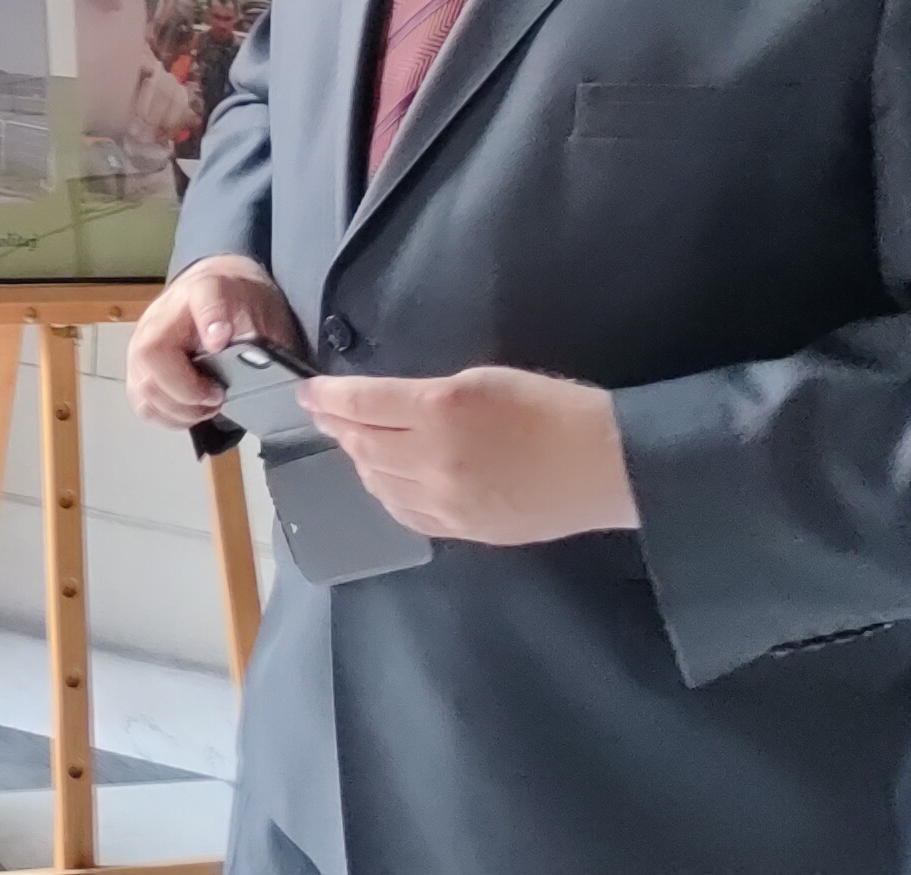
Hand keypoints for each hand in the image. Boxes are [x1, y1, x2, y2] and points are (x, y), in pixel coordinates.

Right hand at [124, 255, 298, 427]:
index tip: (220, 341)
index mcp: (203, 289)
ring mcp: (143, 341)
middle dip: (185, 390)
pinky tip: (192, 410)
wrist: (220, 292)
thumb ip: (264, 340)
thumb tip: (270, 376)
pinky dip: (169, 415)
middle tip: (216, 397)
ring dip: (179, 408)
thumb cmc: (238, 305)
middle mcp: (163, 314)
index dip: (210, 318)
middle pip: (151, 353)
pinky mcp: (138, 367)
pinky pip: (143, 402)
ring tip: (208, 406)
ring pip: (143, 385)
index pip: (203, 297)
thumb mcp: (263, 312)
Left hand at [299, 366, 640, 545]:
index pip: (362, 405)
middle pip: (363, 445)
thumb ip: (427, 395)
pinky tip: (382, 479)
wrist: (603, 465)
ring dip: (358, 460)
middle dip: (338, 426)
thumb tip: (386, 406)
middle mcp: (431, 462)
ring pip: (377, 483)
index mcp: (438, 412)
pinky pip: (404, 514)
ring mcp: (444, 503)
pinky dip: (384, 493)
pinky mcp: (460, 531)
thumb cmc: (550, 408)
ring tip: (351, 442)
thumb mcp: (484, 379)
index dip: (328, 397)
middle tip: (325, 414)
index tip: (308, 392)